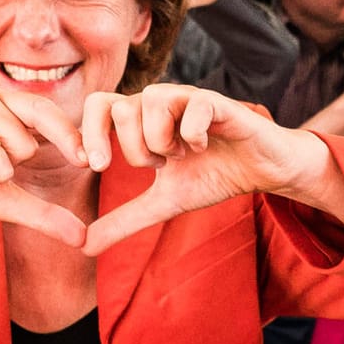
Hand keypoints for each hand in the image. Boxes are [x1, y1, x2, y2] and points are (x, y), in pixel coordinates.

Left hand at [78, 84, 329, 252]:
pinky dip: (194, 135)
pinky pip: (192, 107)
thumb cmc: (212, 176)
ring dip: (163, 140)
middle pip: (119, 108)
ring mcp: (187, 97)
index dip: (88, 134)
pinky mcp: (218, 101)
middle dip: (133, 149)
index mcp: (141, 120)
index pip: (97, 105)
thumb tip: (82, 247)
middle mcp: (160, 101)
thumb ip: (123, 221)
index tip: (97, 167)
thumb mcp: (162, 204)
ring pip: (150, 100)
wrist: (260, 170)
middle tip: (157, 166)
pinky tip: (203, 147)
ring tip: (183, 155)